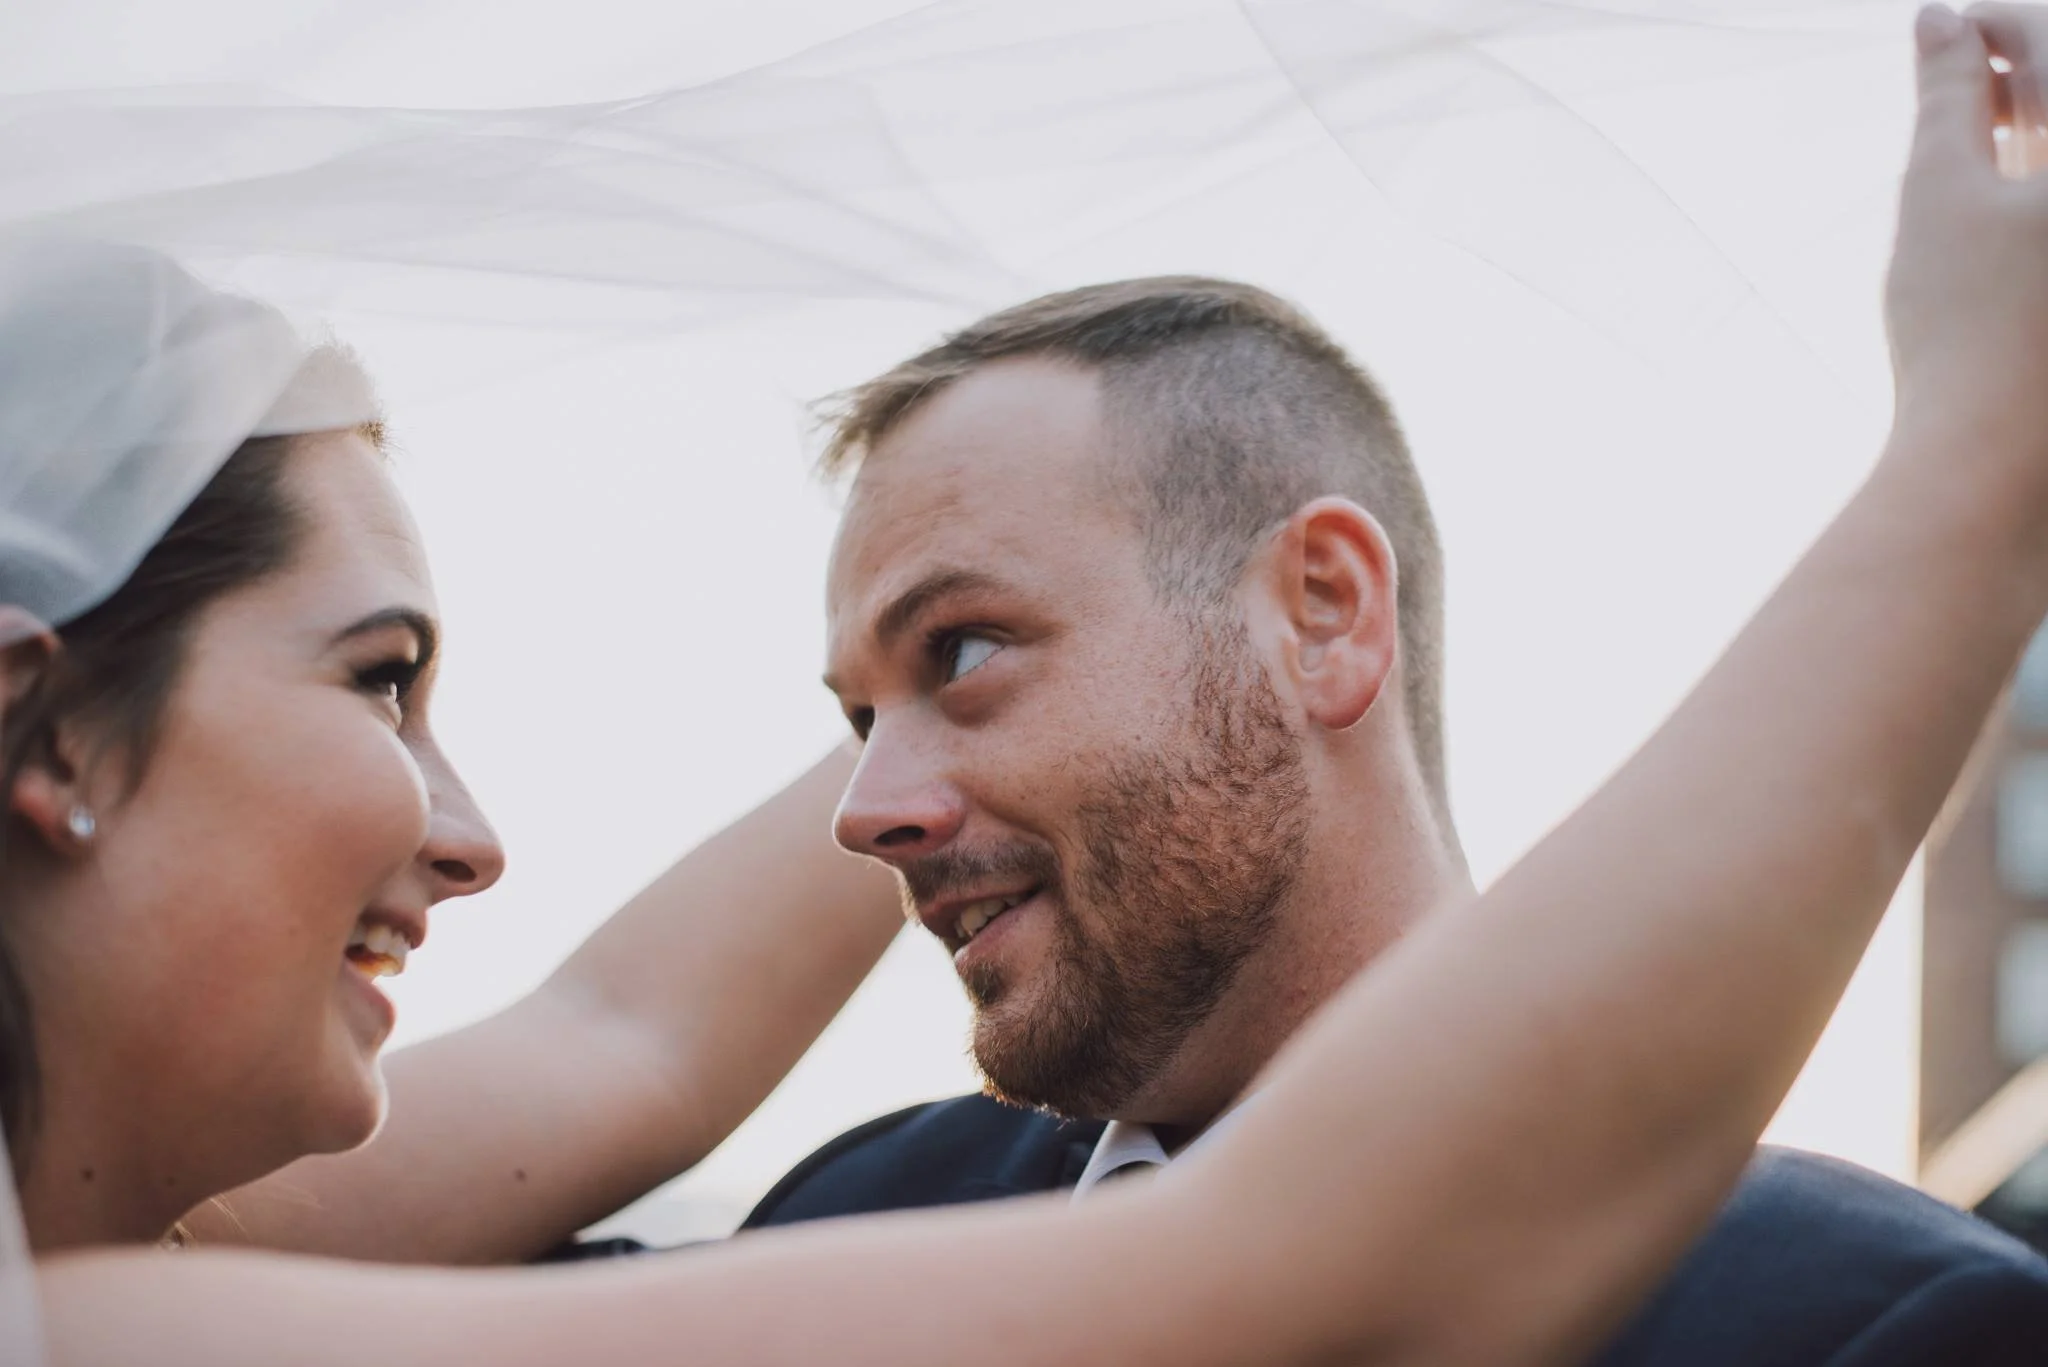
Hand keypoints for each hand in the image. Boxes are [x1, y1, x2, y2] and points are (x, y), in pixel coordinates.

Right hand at [1886, 4, 2047, 493]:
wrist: (1999, 470)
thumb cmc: (1967, 334)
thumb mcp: (1940, 196)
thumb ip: (1945, 96)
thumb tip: (1938, 22)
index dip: (1994, 24)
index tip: (1939, 26)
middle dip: (2020, 72)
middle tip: (1952, 73)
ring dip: (2033, 126)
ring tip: (1971, 134)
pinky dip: (2042, 184)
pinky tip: (2001, 195)